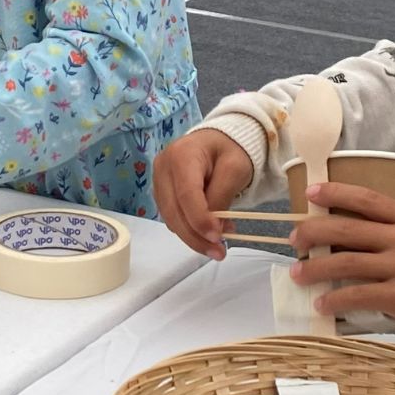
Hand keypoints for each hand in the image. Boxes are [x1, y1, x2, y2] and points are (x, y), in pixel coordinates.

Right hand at [155, 128, 255, 260]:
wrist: (218, 141)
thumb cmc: (229, 150)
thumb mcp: (235, 169)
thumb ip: (222, 196)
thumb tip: (214, 229)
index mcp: (181, 155)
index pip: (186, 194)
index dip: (200, 220)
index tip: (218, 238)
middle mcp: (162, 167)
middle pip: (174, 211)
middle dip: (196, 236)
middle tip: (219, 252)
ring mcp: (158, 180)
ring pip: (170, 219)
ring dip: (193, 237)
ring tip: (218, 245)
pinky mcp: (161, 192)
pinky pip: (172, 217)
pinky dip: (189, 229)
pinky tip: (207, 232)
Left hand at [287, 183, 394, 339]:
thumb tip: (353, 234)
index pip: (367, 199)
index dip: (335, 193)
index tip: (311, 192)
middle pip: (347, 228)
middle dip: (313, 232)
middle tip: (295, 239)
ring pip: (346, 262)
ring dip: (316, 268)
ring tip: (298, 273)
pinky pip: (358, 295)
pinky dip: (335, 300)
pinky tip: (322, 304)